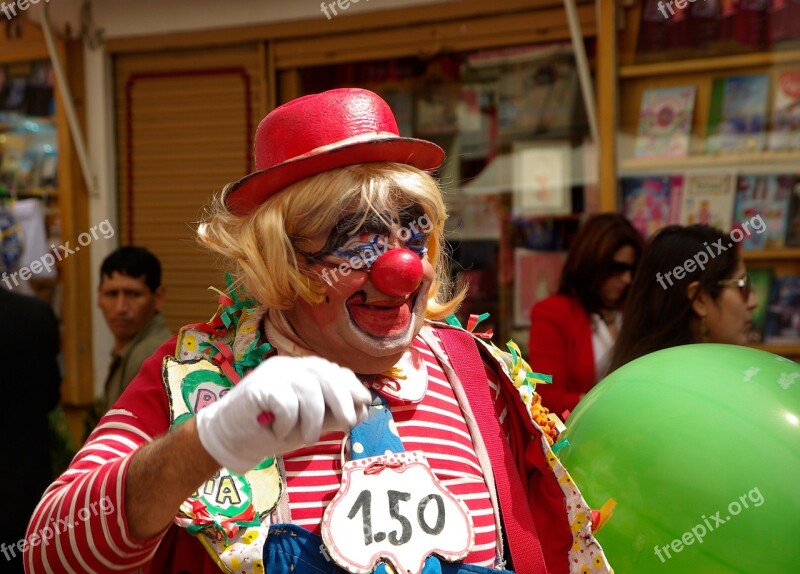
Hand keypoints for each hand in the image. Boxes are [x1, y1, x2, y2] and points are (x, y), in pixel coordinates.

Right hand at [196, 355, 371, 473]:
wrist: (231, 439)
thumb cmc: (272, 430)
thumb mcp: (309, 424)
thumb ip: (332, 416)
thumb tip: (363, 412)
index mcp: (301, 371)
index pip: (332, 370)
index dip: (351, 385)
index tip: (364, 403)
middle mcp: (288, 366)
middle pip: (324, 373)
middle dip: (342, 399)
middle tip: (349, 422)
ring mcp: (272, 373)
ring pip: (308, 390)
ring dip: (312, 420)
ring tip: (306, 439)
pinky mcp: (258, 387)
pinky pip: (286, 404)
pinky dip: (287, 423)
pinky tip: (277, 431)